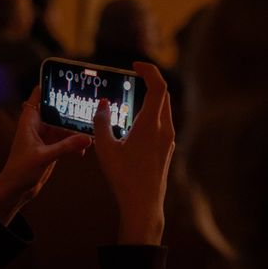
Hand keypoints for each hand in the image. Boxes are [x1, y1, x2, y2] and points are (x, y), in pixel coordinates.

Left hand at [0, 87, 92, 224]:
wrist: (15, 190)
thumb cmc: (20, 171)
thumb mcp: (44, 156)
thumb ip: (66, 147)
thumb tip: (88, 138)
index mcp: (29, 120)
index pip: (38, 95)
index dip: (50, 85)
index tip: (67, 79)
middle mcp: (37, 126)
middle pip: (56, 109)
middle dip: (71, 108)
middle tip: (89, 104)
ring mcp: (45, 137)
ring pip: (64, 126)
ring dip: (76, 129)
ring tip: (91, 129)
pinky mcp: (51, 149)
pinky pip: (67, 140)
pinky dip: (76, 142)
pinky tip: (85, 149)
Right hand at [93, 62, 174, 244]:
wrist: (143, 204)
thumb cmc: (123, 177)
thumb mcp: (105, 147)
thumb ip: (101, 121)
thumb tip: (103, 104)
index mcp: (151, 125)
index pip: (158, 86)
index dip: (149, 70)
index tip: (135, 64)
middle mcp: (164, 129)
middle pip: (163, 95)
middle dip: (149, 81)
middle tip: (132, 76)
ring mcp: (168, 140)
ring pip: (163, 109)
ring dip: (150, 97)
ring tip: (132, 96)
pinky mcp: (166, 149)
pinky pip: (162, 122)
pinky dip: (151, 112)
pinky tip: (135, 122)